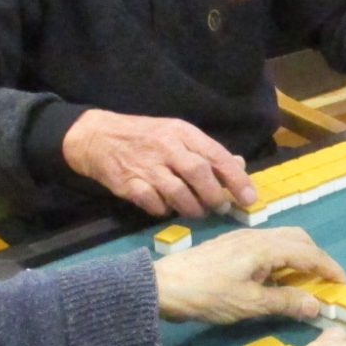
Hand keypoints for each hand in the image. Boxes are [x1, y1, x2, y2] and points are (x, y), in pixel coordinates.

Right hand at [62, 110, 257, 217]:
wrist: (97, 136)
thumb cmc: (145, 137)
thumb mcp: (177, 135)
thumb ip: (206, 152)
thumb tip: (238, 166)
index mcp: (182, 132)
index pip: (216, 155)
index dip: (236, 179)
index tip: (249, 198)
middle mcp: (166, 146)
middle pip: (198, 173)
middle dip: (214, 195)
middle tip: (220, 207)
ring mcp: (146, 165)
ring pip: (177, 192)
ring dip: (192, 208)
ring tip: (196, 212)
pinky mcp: (128, 183)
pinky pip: (152, 203)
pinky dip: (163, 210)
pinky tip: (166, 208)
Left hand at [155, 227, 345, 324]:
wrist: (163, 286)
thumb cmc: (208, 295)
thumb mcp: (250, 304)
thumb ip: (285, 303)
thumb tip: (317, 306)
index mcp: (266, 248)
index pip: (309, 253)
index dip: (330, 268)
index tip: (344, 285)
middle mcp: (257, 236)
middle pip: (298, 239)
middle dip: (317, 258)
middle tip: (325, 282)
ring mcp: (242, 238)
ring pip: (282, 239)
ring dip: (299, 257)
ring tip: (303, 281)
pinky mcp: (231, 245)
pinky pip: (267, 244)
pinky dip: (282, 257)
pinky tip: (275, 277)